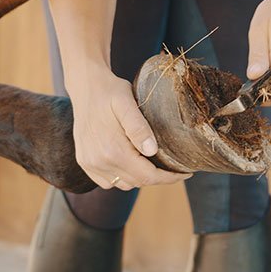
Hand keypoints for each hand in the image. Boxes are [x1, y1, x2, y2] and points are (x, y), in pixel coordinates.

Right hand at [67, 69, 190, 189]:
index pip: (148, 176)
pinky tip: (130, 163)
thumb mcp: (126, 102)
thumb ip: (139, 127)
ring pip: (123, 184)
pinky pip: (108, 181)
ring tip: (153, 164)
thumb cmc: (109, 92)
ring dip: (140, 178)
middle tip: (173, 168)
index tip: (186, 173)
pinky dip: (122, 177)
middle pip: (137, 182)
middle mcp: (100, 162)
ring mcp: (90, 164)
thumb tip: (152, 150)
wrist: (85, 87)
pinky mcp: (84, 162)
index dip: (169, 178)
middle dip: (158, 177)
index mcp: (113, 150)